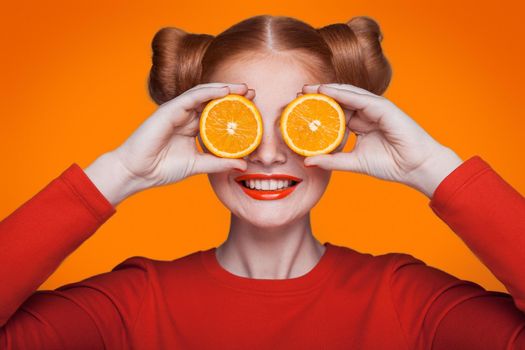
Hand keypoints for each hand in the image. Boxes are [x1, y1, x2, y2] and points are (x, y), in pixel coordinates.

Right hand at [86, 83, 252, 205]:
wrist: (137, 172)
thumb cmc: (161, 168)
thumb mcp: (197, 165)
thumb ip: (219, 163)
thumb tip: (243, 165)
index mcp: (192, 128)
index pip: (217, 114)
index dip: (234, 109)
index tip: (254, 109)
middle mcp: (186, 116)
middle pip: (213, 101)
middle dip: (234, 95)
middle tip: (254, 93)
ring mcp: (177, 111)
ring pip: (204, 94)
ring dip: (225, 89)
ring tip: (243, 88)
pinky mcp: (169, 109)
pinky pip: (192, 96)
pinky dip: (209, 92)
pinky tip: (224, 91)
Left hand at [301, 83, 463, 197]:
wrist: (416, 167)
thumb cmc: (391, 164)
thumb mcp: (354, 162)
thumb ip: (332, 160)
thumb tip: (307, 162)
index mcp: (359, 124)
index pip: (334, 112)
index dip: (316, 109)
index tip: (296, 109)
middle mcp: (365, 113)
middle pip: (337, 100)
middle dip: (317, 96)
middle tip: (296, 94)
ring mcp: (375, 108)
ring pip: (346, 94)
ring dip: (326, 90)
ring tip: (307, 89)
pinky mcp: (383, 107)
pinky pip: (360, 98)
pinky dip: (342, 93)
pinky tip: (326, 91)